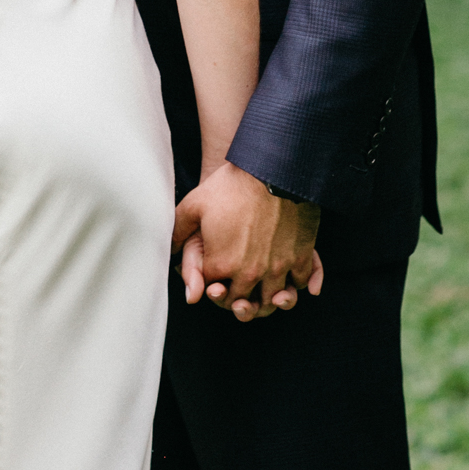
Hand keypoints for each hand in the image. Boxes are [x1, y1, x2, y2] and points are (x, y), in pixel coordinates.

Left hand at [172, 163, 322, 322]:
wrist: (271, 168)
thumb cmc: (231, 185)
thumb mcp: (195, 204)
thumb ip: (179, 231)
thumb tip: (168, 252)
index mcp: (221, 264)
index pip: (213, 292)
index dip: (212, 286)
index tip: (215, 278)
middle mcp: (249, 273)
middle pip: (242, 302)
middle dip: (237, 299)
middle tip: (238, 289)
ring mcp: (277, 267)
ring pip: (271, 300)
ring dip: (266, 298)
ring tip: (263, 288)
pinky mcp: (300, 257)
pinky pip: (298, 283)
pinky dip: (293, 283)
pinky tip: (286, 274)